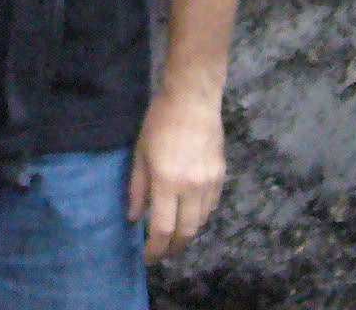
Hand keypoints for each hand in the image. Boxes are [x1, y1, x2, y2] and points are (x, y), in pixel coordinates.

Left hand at [129, 86, 225, 261]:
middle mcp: (192, 187)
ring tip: (172, 235)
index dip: (154, 249)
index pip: (163, 229)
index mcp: (167, 182)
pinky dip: (199, 216)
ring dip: (186, 233)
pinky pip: (211, 207)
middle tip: (160, 252)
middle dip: (172, 248)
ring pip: (201, 222)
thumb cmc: (159, 122)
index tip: (146, 256)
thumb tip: (134, 218)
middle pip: (185, 232)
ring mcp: (210, 182)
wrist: (193, 99)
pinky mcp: (221, 175)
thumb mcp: (140, 154)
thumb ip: (137, 189)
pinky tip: (188, 213)